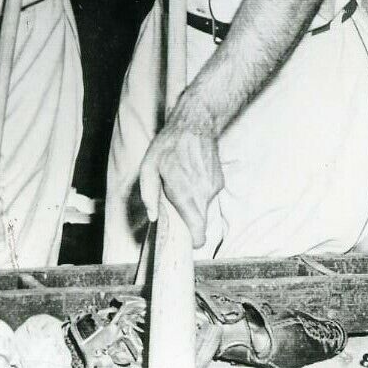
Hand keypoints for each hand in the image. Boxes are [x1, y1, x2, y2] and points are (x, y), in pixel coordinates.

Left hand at [137, 111, 220, 248]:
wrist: (195, 125)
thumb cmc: (168, 146)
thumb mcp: (148, 167)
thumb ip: (149, 195)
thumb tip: (153, 217)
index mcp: (185, 192)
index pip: (198, 228)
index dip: (194, 240)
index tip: (188, 242)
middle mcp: (203, 193)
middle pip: (200, 222)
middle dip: (188, 222)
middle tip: (174, 210)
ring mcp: (213, 187)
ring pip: (203, 208)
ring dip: (192, 205)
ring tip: (180, 185)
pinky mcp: (219, 182)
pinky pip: (207, 197)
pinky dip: (198, 194)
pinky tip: (190, 178)